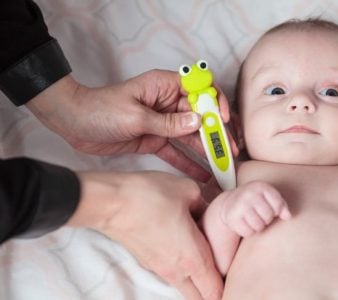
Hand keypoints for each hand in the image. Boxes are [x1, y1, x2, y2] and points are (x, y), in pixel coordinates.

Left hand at [26, 72, 236, 180]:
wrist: (74, 123)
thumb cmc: (101, 110)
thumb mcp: (136, 116)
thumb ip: (168, 122)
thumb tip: (198, 122)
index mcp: (164, 87)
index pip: (199, 89)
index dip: (215, 102)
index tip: (223, 119)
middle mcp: (168, 103)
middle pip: (200, 116)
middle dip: (216, 132)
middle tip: (230, 150)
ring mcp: (163, 123)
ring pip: (191, 136)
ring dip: (207, 149)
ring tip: (223, 164)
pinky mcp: (155, 140)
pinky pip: (176, 151)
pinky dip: (189, 162)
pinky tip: (203, 174)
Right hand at [68, 171, 222, 299]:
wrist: (111, 202)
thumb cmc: (149, 196)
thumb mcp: (187, 190)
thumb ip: (204, 201)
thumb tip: (205, 206)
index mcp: (192, 257)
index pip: (215, 289)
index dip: (228, 287)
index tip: (236, 279)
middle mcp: (177, 270)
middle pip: (200, 297)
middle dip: (212, 293)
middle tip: (223, 277)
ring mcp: (159, 268)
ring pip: (184, 287)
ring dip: (196, 283)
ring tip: (206, 264)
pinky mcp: (147, 261)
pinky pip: (171, 274)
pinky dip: (181, 271)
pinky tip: (184, 249)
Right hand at [220, 181, 290, 236]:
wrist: (231, 202)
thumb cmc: (256, 200)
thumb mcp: (269, 198)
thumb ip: (281, 205)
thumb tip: (288, 216)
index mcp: (261, 186)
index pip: (278, 205)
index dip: (276, 211)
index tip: (270, 208)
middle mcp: (249, 194)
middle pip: (268, 217)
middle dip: (266, 219)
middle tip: (260, 214)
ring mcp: (240, 206)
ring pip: (259, 226)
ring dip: (258, 227)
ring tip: (253, 219)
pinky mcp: (232, 218)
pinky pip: (248, 232)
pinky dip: (249, 231)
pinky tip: (245, 223)